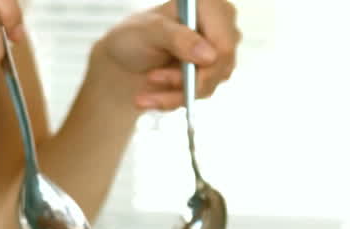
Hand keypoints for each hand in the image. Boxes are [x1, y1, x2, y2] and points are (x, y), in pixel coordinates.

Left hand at [88, 0, 240, 110]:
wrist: (125, 60)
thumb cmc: (134, 37)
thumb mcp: (148, 32)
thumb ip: (177, 38)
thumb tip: (210, 56)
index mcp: (209, 5)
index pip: (224, 42)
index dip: (207, 65)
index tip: (178, 75)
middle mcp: (221, 26)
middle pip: (221, 66)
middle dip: (185, 81)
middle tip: (152, 77)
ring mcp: (218, 51)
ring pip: (210, 84)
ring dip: (176, 92)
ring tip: (149, 80)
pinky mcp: (211, 74)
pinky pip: (200, 94)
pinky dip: (173, 99)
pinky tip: (150, 97)